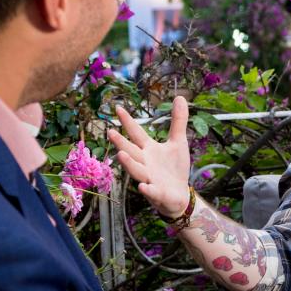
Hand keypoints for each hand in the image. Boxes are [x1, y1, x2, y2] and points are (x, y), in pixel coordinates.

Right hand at [108, 97, 191, 218]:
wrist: (179, 194)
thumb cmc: (174, 167)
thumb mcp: (178, 142)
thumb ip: (178, 121)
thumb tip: (180, 97)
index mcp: (148, 150)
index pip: (136, 134)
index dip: (128, 122)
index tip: (118, 108)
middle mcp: (145, 163)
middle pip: (131, 152)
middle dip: (121, 143)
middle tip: (110, 132)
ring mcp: (149, 179)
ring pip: (137, 171)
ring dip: (129, 164)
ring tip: (121, 154)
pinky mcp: (157, 193)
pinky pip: (151, 192)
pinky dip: (147, 190)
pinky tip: (142, 187)